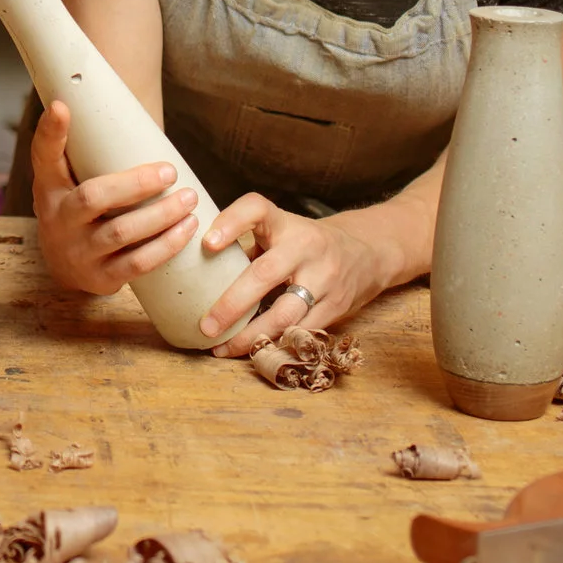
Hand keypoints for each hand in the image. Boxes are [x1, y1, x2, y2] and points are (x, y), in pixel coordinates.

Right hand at [30, 99, 198, 294]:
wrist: (63, 267)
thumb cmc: (76, 209)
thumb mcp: (67, 179)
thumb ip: (82, 149)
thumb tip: (114, 102)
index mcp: (49, 187)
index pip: (45, 155)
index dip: (51, 132)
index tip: (62, 106)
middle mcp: (59, 219)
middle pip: (94, 197)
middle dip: (136, 184)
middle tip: (170, 171)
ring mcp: (78, 251)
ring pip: (122, 232)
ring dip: (161, 215)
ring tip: (189, 198)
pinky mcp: (101, 278)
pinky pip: (138, 263)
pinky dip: (166, 245)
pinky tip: (187, 228)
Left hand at [194, 193, 392, 358]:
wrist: (367, 253)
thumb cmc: (306, 244)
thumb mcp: (282, 233)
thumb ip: (248, 247)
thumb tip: (194, 270)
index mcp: (286, 224)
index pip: (257, 209)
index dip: (231, 222)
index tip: (206, 243)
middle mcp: (306, 247)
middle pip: (265, 274)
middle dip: (231, 304)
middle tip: (205, 326)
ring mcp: (325, 279)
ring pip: (286, 313)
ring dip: (251, 335)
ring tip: (223, 348)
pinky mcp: (337, 307)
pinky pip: (303, 331)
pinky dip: (277, 343)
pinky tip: (255, 352)